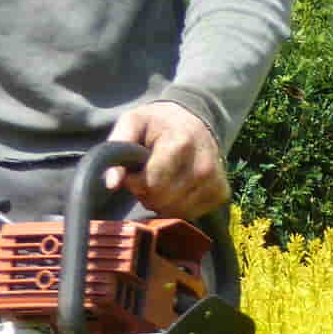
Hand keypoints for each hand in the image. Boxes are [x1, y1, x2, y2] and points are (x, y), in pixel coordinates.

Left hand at [106, 101, 228, 219]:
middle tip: (148, 175)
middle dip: (147, 193)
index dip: (135, 182)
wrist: (196, 119)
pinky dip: (178, 206)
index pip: (151, 185)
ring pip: (175, 212)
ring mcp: (215, 182)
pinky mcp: (221, 194)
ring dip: (161, 202)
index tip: (134, 169)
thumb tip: (112, 184)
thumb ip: (117, 147)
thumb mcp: (132, 122)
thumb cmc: (158, 123)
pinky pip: (190, 214)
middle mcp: (204, 166)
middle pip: (162, 201)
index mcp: (181, 145)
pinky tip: (177, 188)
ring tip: (162, 180)